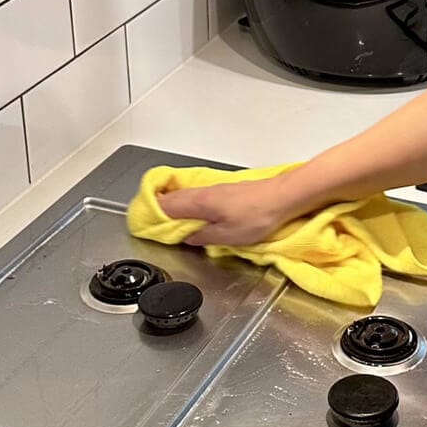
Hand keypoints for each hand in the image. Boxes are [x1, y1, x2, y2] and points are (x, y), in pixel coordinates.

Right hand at [157, 178, 295, 246]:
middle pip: (173, 198)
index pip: (166, 205)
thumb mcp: (227, 236)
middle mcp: (204, 192)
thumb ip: (203, 237)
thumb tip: (188, 238)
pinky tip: (195, 215)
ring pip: (186, 196)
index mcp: (199, 202)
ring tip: (169, 220)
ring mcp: (216, 189)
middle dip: (160, 209)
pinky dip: (190, 205)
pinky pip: (199, 197)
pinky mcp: (227, 191)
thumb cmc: (258, 216)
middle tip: (151, 221)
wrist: (283, 197)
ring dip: (175, 206)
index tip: (143, 222)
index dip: (152, 213)